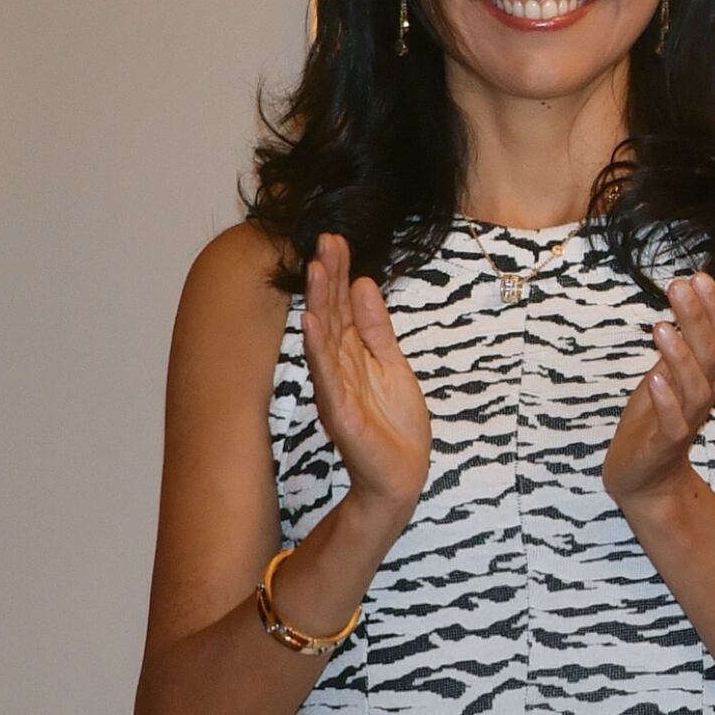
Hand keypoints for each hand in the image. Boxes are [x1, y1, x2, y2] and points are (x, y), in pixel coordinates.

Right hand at [300, 232, 430, 520]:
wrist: (401, 474)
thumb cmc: (394, 424)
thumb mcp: (392, 364)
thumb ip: (376, 328)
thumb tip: (365, 283)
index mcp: (352, 354)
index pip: (343, 306)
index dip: (341, 273)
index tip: (338, 239)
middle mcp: (337, 367)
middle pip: (331, 314)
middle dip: (329, 277)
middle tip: (327, 239)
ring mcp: (335, 388)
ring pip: (325, 338)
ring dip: (320, 304)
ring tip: (317, 270)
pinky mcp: (339, 412)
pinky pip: (327, 376)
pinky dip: (319, 349)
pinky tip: (313, 324)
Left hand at [603, 270, 714, 507]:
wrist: (644, 480)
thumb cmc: (654, 422)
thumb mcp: (666, 375)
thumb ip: (679, 345)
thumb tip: (686, 297)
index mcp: (707, 377)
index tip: (699, 277)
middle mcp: (703, 396)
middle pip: (712, 355)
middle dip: (698, 319)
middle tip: (680, 285)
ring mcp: (685, 421)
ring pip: (695, 388)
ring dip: (680, 357)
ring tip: (661, 327)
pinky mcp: (665, 446)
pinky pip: (673, 425)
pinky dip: (666, 402)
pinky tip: (654, 380)